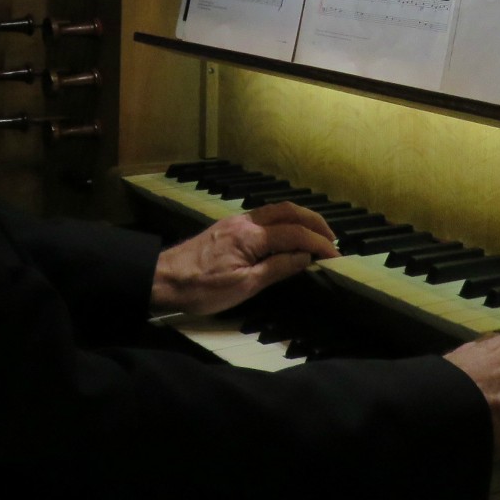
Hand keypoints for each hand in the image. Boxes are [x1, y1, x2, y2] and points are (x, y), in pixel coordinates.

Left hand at [149, 204, 338, 315]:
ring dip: (300, 219)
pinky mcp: (228, 226)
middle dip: (315, 223)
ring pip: (276, 210)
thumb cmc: (200, 288)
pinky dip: (283, 221)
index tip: (337, 256)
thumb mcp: (243, 286)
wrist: (163, 279)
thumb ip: (277, 268)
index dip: (319, 244)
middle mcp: (245, 221)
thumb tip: (305, 258)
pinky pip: (263, 216)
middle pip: (289, 211)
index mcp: (251, 236)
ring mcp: (235, 221)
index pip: (295, 234)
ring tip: (316, 236)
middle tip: (333, 240)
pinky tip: (287, 234)